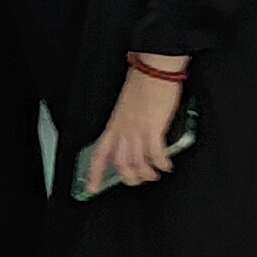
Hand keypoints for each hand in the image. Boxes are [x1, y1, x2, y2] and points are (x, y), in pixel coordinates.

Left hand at [80, 65, 183, 194]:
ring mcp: (137, 130)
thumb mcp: (127, 105)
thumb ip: (127, 123)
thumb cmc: (143, 81)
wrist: (154, 69)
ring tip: (154, 173)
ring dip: (147, 173)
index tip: (91, 188)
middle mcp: (123, 129)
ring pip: (137, 163)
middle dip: (130, 177)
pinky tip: (166, 164)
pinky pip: (156, 155)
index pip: (99, 153)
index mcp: (114, 124)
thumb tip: (134, 138)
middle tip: (138, 180)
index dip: (93, 173)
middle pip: (120, 164)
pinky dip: (162, 163)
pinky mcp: (154, 128)